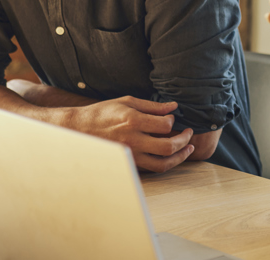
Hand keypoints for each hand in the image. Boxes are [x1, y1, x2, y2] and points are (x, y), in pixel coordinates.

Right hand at [64, 96, 194, 172]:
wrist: (80, 129)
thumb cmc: (103, 113)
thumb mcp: (127, 102)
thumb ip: (152, 106)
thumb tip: (173, 107)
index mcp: (133, 121)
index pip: (164, 125)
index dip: (173, 121)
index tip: (171, 119)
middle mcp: (133, 140)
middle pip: (168, 147)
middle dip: (184, 141)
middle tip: (189, 134)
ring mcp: (130, 155)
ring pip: (162, 164)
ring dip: (179, 157)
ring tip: (188, 149)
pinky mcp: (128, 163)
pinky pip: (152, 168)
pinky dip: (165, 163)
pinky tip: (172, 156)